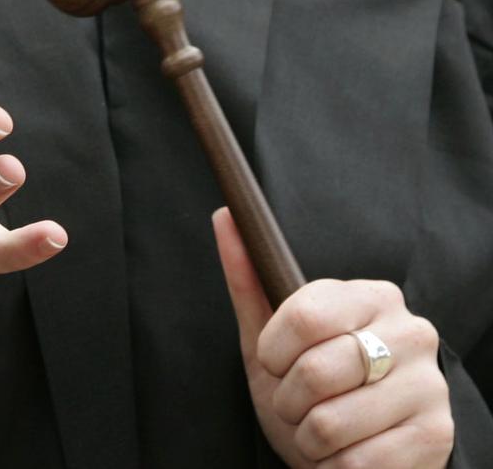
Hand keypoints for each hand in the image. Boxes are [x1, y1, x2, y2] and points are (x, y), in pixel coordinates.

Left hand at [213, 208, 452, 467]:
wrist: (354, 450)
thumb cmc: (307, 389)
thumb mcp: (269, 339)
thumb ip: (248, 280)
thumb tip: (225, 217)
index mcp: (371, 297)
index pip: (305, 315)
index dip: (274, 350)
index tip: (274, 363)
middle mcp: (411, 332)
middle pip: (314, 372)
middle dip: (288, 399)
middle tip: (299, 403)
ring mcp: (429, 385)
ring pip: (330, 422)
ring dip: (309, 437)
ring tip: (321, 429)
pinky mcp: (436, 435)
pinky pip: (356, 460)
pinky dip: (334, 465)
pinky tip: (346, 453)